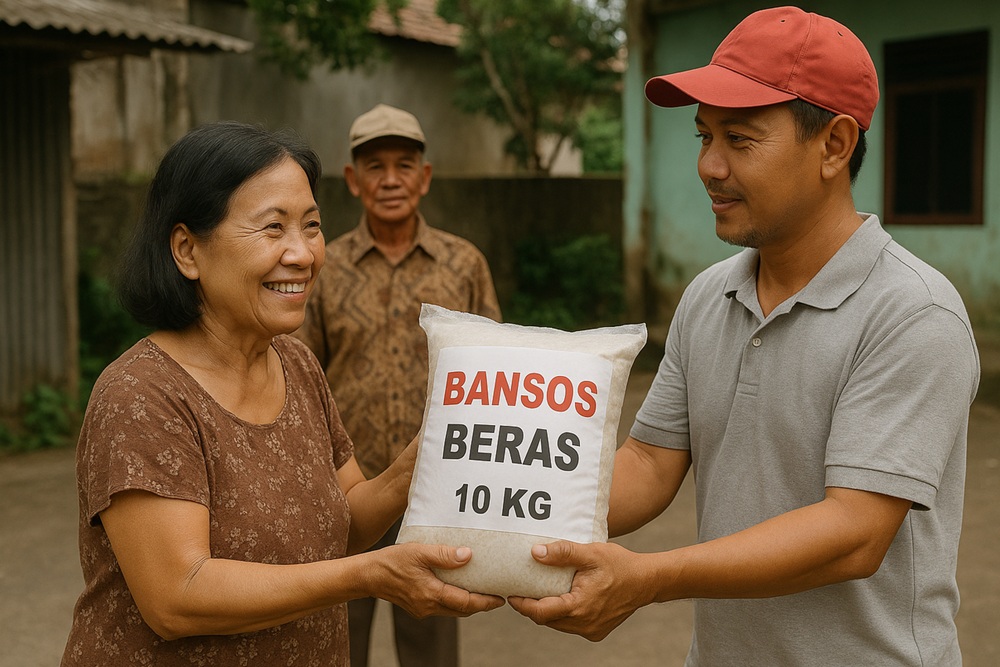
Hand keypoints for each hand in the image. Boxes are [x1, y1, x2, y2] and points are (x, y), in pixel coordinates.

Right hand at [369, 543, 505, 617]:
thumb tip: (468, 555)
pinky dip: (455, 600)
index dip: (485, 602)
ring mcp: (422, 609)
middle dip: (481, 604)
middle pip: (462, 610)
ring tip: (482, 591)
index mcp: (431, 594)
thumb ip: (443, 554)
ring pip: (453, 610)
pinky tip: (459, 588)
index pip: (465, 602)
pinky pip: (443, 607)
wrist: (368, 576)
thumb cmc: (392, 561)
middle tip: (497, 595)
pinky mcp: (418, 607)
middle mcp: (428, 606)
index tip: (501, 599)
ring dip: (468, 603)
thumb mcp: (419, 552)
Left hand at [508, 540, 653, 641]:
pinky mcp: (596, 631)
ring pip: (558, 623)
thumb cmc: (620, 564)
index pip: (540, 612)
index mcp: (580, 606)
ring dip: (548, 610)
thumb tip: (535, 553)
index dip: (522, 605)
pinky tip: (561, 596)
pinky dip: (563, 613)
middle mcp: (584, 624)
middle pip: (547, 619)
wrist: (647, 581)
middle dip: (532, 606)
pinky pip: (571, 624)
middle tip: (521, 589)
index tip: (510, 594)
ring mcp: (591, 629)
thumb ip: (563, 553)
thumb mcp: (590, 553)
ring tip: (538, 591)